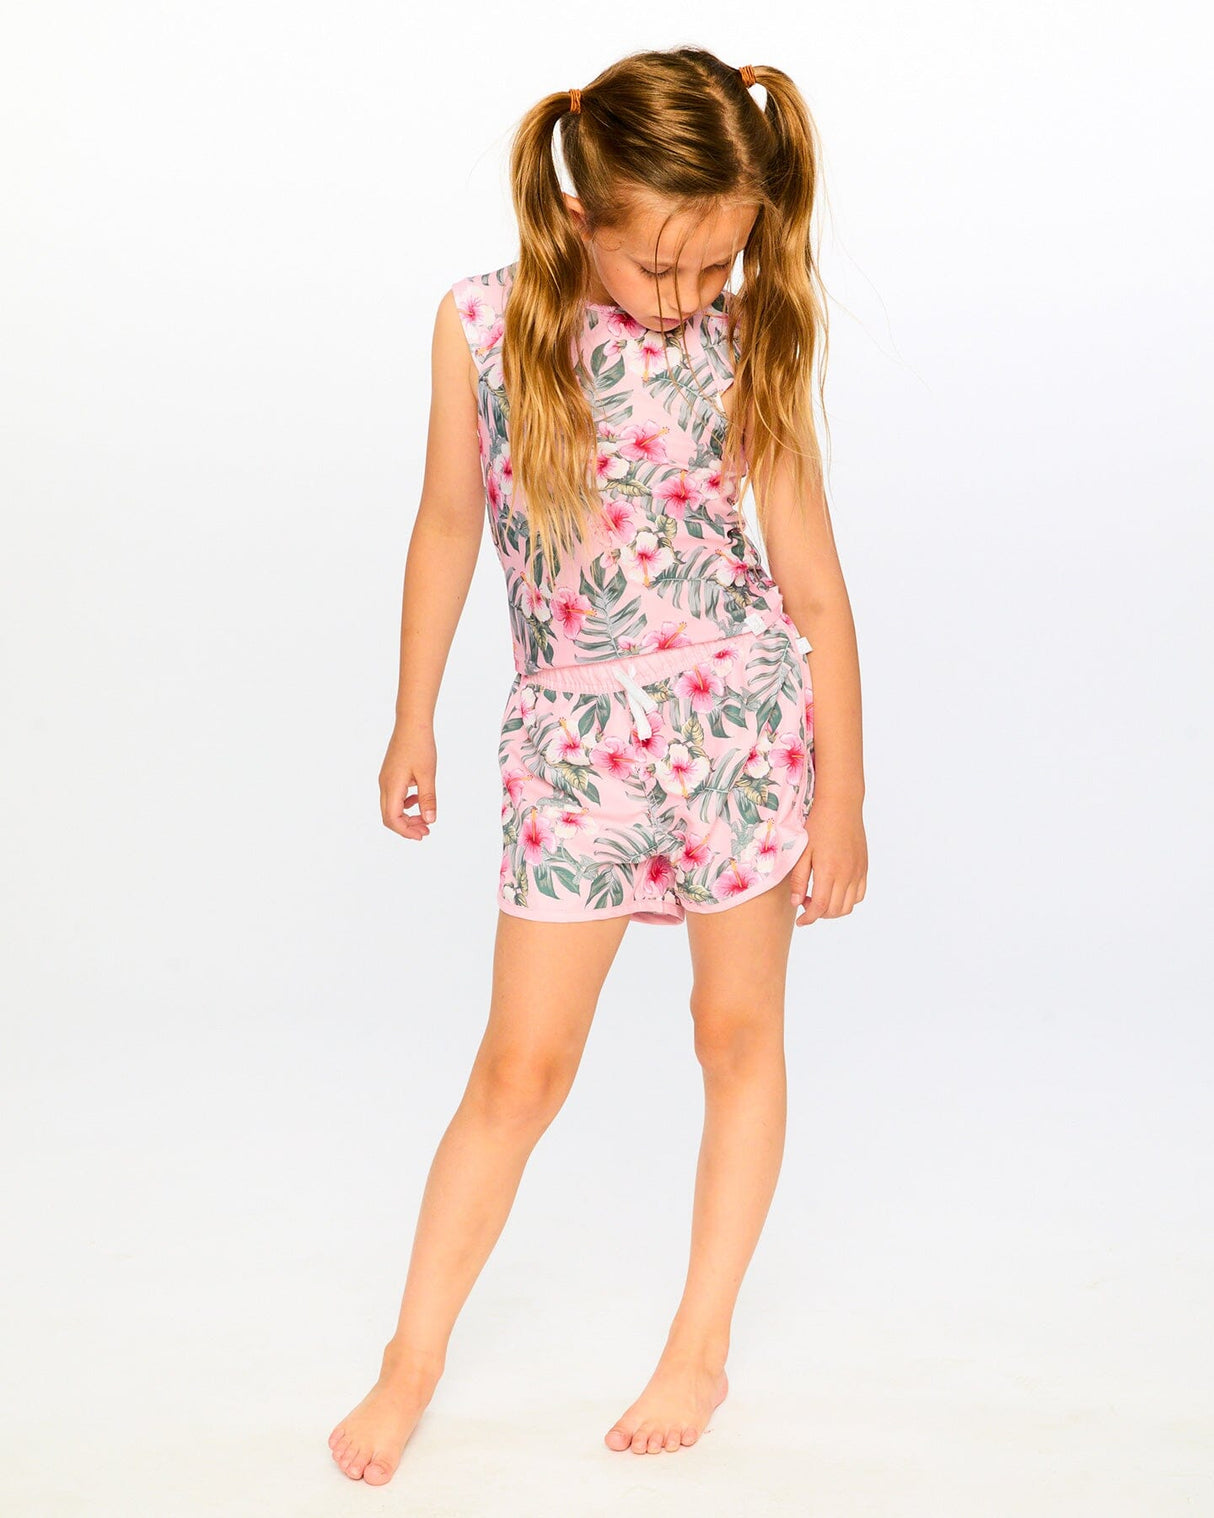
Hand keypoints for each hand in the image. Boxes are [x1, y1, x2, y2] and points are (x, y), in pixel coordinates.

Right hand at [380, 722, 437, 840]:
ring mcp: (386, 779)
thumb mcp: (428, 774)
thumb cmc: (420, 745)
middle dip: (406, 827)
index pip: (392, 818)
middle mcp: (384, 784)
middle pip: (389, 816)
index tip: (422, 835)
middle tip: (426, 831)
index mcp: (392, 786)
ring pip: (391, 807)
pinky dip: (405, 804)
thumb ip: (428, 799)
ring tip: (424, 819)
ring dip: (406, 816)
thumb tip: (429, 820)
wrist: (412, 723)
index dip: (406, 830)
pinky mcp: (390, 774)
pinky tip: (418, 800)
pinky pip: (394, 796)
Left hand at [787, 796, 866, 925]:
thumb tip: (797, 903)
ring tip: (820, 898)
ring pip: (849, 906)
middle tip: (806, 903)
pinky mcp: (864, 867)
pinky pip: (859, 894)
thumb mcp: (802, 851)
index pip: (820, 907)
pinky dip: (848, 900)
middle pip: (835, 910)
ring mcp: (858, 871)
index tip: (800, 921)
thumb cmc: (818, 825)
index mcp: (829, 871)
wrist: (841, 805)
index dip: (809, 919)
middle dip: (819, 914)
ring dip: (834, 910)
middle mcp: (847, 874)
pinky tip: (835, 891)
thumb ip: (799, 879)